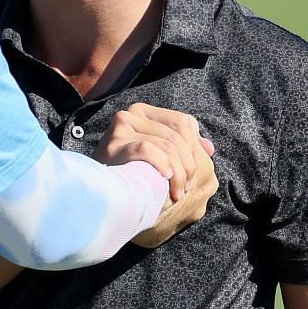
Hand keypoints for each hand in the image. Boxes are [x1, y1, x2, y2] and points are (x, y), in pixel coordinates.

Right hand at [93, 103, 216, 247]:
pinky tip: (163, 182)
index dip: (194, 149)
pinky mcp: (114, 144)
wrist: (98, 196)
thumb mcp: (159, 159)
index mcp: (143, 112)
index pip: (184, 122)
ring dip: (177, 174)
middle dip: (188, 166)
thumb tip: (209, 148)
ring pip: (166, 145)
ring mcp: (121, 127)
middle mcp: (131, 114)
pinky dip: (161, 166)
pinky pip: (148, 150)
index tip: (192, 176)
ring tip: (176, 194)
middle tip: (185, 190)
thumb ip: (183, 150)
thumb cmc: (131, 177)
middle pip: (177, 136)